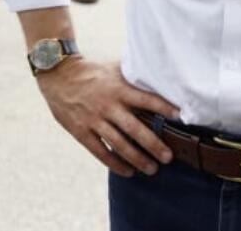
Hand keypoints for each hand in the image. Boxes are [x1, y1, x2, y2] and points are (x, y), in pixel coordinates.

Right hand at [35, 58, 179, 176]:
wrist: (59, 74)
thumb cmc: (92, 71)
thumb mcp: (114, 68)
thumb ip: (133, 76)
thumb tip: (158, 75)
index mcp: (119, 88)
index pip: (147, 99)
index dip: (164, 107)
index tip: (181, 116)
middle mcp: (109, 105)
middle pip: (135, 129)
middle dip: (153, 145)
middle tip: (168, 157)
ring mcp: (94, 120)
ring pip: (119, 144)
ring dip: (137, 159)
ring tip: (152, 169)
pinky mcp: (81, 132)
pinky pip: (100, 152)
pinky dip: (115, 163)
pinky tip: (128, 171)